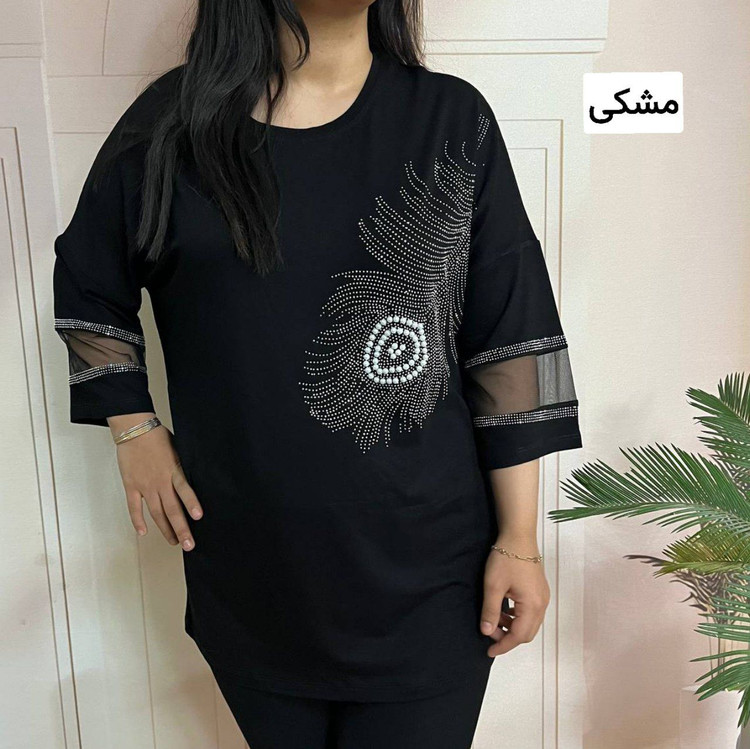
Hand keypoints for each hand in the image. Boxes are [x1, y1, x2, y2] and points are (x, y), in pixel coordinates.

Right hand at [111, 416, 202, 549]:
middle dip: (181, 529)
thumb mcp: (179, 449)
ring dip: (165, 529)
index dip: (191, 504)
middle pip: (172, 510)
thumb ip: (183, 467)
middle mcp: (160, 482)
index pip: (185, 491)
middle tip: (188, 545)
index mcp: (174, 471)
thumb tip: (194, 478)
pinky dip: (138, 521)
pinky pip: (134, 507)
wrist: (134, 429)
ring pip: (156, 513)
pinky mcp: (131, 486)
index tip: (198, 518)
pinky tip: (143, 532)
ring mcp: (145, 486)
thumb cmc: (158, 437)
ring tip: (173, 542)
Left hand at [479, 533, 549, 656]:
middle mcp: (542, 604)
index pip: (519, 635)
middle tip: (489, 632)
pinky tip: (504, 609)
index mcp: (532, 605)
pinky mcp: (540, 590)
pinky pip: (531, 612)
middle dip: (508, 637)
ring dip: (512, 626)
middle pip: (527, 633)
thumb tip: (486, 632)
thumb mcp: (493, 586)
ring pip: (529, 623)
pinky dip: (517, 616)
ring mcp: (543, 597)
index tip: (489, 651)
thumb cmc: (505, 559)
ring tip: (494, 619)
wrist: (518, 536)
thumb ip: (490, 611)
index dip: (503, 645)